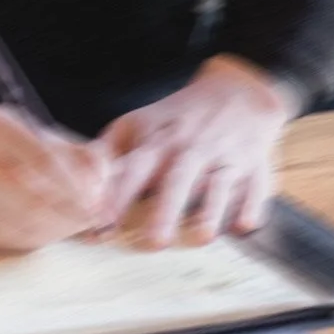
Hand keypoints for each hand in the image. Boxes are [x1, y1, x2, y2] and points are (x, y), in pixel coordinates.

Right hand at [0, 100, 115, 253]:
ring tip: (75, 226)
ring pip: (18, 225)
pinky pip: (2, 239)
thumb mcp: (32, 130)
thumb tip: (106, 184)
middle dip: (71, 217)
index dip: (78, 189)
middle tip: (94, 221)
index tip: (101, 204)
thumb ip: (75, 153)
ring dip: (55, 231)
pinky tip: (47, 232)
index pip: (45, 161)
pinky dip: (32, 239)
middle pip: (32, 201)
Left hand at [98, 57, 296, 246]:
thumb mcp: (139, 124)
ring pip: (219, 183)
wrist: (237, 90)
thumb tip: (78, 182)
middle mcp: (191, 148)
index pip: (134, 168)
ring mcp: (225, 155)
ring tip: (202, 238)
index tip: (102, 223)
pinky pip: (256, 185)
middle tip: (154, 244)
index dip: (118, 196)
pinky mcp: (255, 162)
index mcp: (158, 140)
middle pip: (177, 178)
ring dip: (210, 210)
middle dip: (166, 209)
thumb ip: (108, 152)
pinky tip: (243, 226)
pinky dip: (251, 205)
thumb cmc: (178, 117)